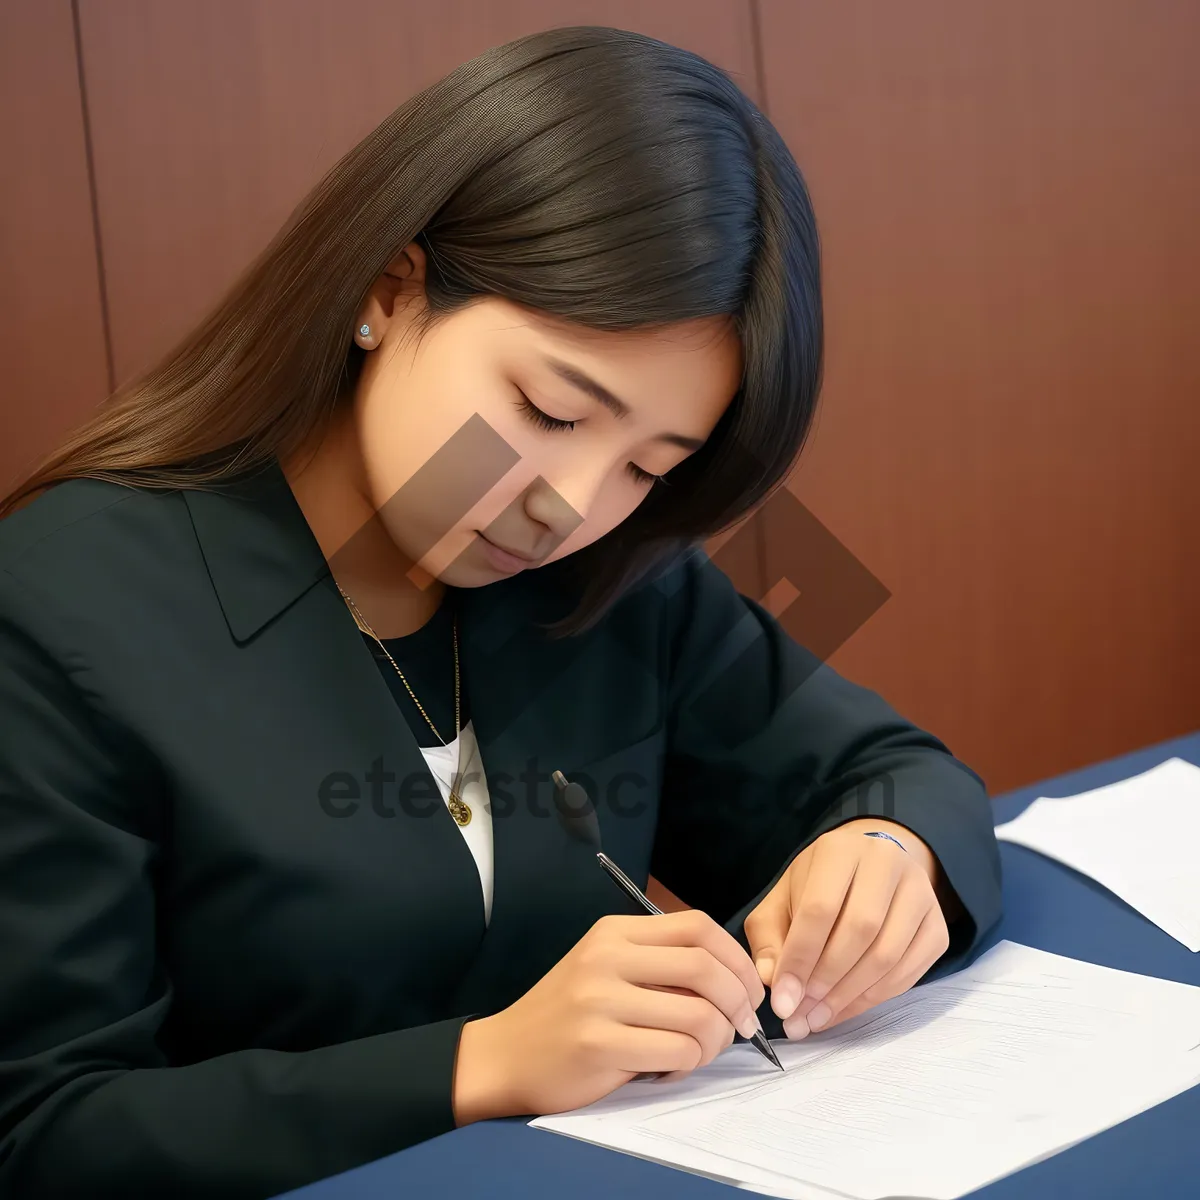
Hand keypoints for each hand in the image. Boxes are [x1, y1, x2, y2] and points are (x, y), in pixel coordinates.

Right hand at [452, 909, 765, 1121]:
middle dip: (739, 1001)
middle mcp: (607, 956)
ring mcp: (600, 999)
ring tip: (697, 1052)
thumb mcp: (608, 967)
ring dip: (715, 1041)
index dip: (737, 957)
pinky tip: (668, 1068)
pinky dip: (688, 1065)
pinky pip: (677, 1052)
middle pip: (705, 966)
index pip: (698, 926)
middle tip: (741, 1028)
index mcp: (615, 932)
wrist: (505, 1054)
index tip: (749, 989)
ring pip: (699, 1015)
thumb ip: (659, 963)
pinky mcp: (598, 1044)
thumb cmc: (568, 1014)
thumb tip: (733, 978)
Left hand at [744, 820, 949, 1037]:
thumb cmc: (815, 889)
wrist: (865, 872)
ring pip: (888, 954)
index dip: (800, 958)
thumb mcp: (780, 902)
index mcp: (839, 850)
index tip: (783, 1001)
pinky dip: (876, 998)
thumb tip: (773, 980)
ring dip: (850, 996)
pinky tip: (846, 1008)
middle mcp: (886, 862)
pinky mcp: (938, 923)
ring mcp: (920, 891)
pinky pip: (911, 971)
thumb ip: (769, 939)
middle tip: (801, 1014)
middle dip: (827, 980)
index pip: (820, 908)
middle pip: (860, 930)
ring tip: (818, 1018)